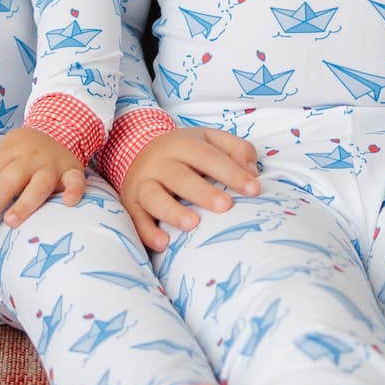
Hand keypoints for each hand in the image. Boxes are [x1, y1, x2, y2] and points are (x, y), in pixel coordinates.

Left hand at [0, 126, 85, 226]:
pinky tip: (67, 203)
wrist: (58, 130)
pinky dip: (74, 191)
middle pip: (11, 177)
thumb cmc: (24, 154)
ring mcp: (53, 163)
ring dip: (24, 203)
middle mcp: (31, 156)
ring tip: (11, 221)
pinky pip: (76, 179)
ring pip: (40, 182)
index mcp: (10, 149)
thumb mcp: (3, 159)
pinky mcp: (73, 169)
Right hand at [119, 126, 260, 252]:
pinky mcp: (131, 203)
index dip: (232, 173)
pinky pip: (136, 219)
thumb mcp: (210, 140)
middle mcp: (160, 162)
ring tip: (193, 224)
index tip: (254, 189)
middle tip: (225, 206)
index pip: (209, 157)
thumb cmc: (185, 152)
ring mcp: (143, 183)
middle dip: (203, 192)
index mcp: (183, 144)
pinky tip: (163, 243)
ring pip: (154, 196)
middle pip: (180, 177)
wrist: (136, 149)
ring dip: (172, 211)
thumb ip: (236, 149)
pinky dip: (147, 231)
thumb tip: (252, 172)